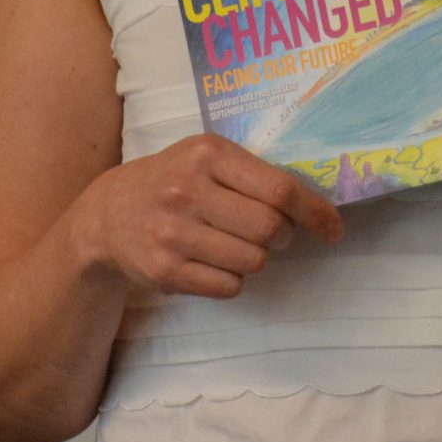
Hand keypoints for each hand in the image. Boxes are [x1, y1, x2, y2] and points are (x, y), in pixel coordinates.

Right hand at [69, 134, 343, 299]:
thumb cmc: (174, 180)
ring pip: (253, 261)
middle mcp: (187, 190)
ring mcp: (173, 233)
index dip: (314, 211)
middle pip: (270, 229)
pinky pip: (228, 286)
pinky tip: (213, 260)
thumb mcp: (205, 157)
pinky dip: (232, 278)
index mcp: (206, 154)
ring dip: (256, 258)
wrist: (109, 214)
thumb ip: (253, 173)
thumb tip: (319, 207)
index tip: (333, 228)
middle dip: (284, 236)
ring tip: (235, 243)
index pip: (278, 188)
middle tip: (274, 233)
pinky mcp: (165, 270)